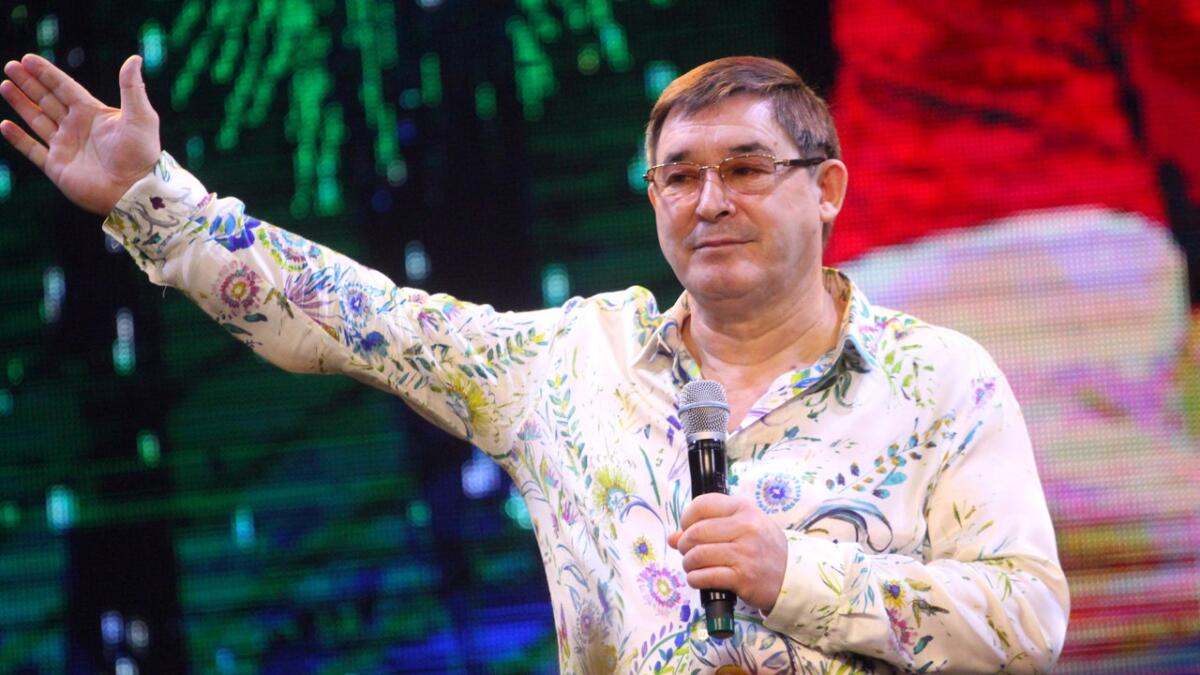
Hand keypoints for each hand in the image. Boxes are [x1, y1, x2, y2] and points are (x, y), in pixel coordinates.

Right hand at [0, 53, 160, 213]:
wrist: (136, 190)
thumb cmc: (142, 153)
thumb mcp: (140, 116)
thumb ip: (132, 87)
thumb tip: (134, 58)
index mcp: (93, 114)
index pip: (65, 87)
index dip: (46, 74)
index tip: (27, 59)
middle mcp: (77, 128)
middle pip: (47, 100)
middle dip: (29, 83)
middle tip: (10, 66)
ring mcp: (66, 147)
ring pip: (37, 120)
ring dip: (21, 104)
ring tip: (4, 85)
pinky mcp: (57, 167)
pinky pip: (32, 150)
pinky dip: (18, 138)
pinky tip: (5, 124)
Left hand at [668, 493, 787, 612]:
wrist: (792, 577)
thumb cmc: (764, 548)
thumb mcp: (743, 528)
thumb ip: (711, 527)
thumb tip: (673, 537)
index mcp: (744, 509)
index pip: (703, 504)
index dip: (687, 517)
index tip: (686, 528)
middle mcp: (746, 527)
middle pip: (696, 532)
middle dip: (684, 544)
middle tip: (686, 552)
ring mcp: (745, 553)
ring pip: (698, 555)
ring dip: (688, 564)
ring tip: (692, 567)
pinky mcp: (743, 577)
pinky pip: (706, 576)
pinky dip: (695, 579)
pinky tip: (698, 579)